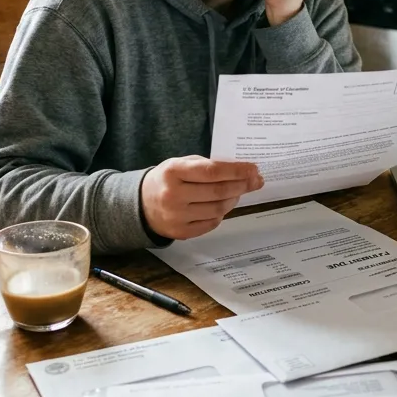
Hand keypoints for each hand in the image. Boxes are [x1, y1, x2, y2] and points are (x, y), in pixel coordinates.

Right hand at [141, 156, 262, 239]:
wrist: (141, 204)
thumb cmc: (167, 180)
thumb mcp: (181, 164)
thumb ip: (207, 166)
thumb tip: (242, 172)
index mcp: (173, 172)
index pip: (212, 171)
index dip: (236, 171)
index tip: (253, 169)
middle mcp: (174, 195)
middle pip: (218, 192)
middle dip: (241, 185)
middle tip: (255, 180)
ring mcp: (176, 216)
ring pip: (218, 209)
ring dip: (234, 199)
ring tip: (239, 191)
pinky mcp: (181, 232)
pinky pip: (211, 223)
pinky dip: (222, 213)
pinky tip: (225, 204)